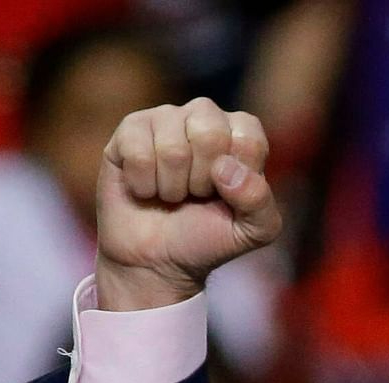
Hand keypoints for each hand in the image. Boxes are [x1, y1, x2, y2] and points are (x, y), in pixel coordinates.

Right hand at [95, 97, 283, 310]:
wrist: (156, 259)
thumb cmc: (206, 237)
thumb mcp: (252, 231)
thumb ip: (259, 201)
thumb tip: (226, 169)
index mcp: (241, 133)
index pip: (249, 140)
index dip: (235, 179)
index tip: (225, 196)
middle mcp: (204, 117)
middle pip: (210, 135)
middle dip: (201, 181)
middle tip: (195, 195)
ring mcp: (165, 119)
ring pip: (172, 147)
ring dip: (171, 186)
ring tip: (171, 194)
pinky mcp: (130, 129)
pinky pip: (137, 151)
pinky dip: (142, 184)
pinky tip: (145, 188)